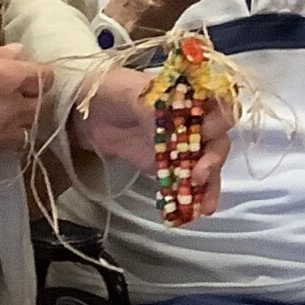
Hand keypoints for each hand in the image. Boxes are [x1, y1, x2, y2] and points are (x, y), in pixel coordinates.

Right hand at [0, 37, 44, 166]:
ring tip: (1, 116)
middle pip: (41, 107)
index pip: (46, 78)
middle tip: (19, 95)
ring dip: (18, 122)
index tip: (30, 75)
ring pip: (24, 131)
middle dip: (34, 99)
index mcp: (11, 78)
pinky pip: (2, 148)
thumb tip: (17, 53)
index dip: (40, 75)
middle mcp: (12, 108)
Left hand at [73, 68, 233, 212]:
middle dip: (213, 159)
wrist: (86, 112)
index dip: (219, 122)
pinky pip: (185, 182)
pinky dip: (191, 197)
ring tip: (206, 207)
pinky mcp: (167, 166)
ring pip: (206, 166)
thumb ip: (152, 108)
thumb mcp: (131, 94)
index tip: (206, 132)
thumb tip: (170, 117)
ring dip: (209, 186)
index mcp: (189, 97)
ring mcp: (181, 146)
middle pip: (216, 141)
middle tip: (199, 175)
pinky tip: (192, 212)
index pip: (219, 108)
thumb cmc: (112, 92)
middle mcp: (192, 122)